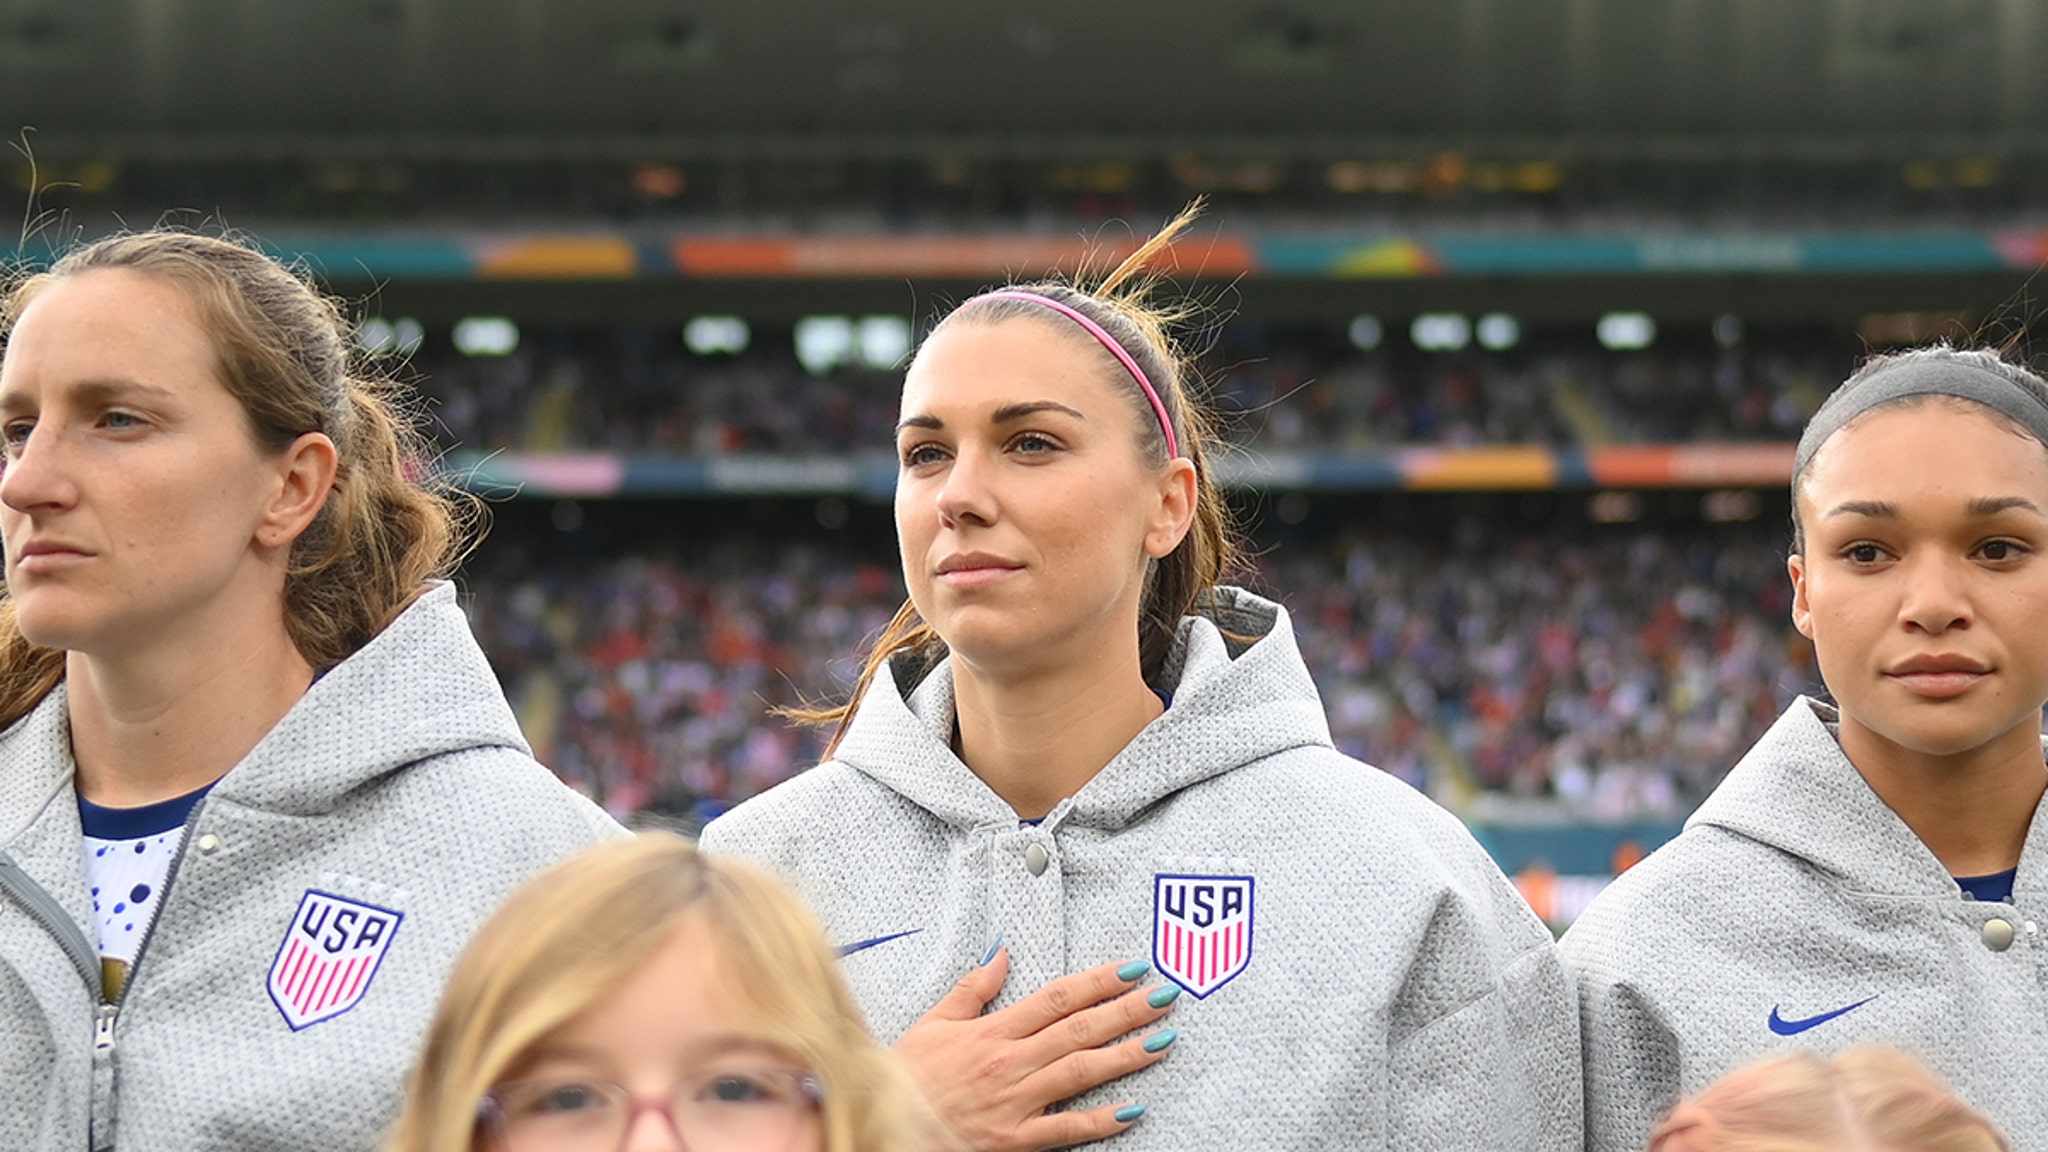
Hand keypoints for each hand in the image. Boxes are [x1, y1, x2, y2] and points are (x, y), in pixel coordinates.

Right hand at [894, 949, 1180, 1150]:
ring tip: (1161, 1041)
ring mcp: (1016, 1101)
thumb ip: (974, 987)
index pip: (1057, 997)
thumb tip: (1003, 950)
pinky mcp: (1016, 1138)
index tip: (1131, 969)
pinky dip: (1101, 1120)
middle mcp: (1010, 1061)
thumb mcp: (935, 1021)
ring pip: (1081, 1072)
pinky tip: (1133, 1109)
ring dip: (1125, 1055)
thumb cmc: (910, 1076)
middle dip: (1127, 1011)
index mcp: (994, 1030)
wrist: (886, 1124)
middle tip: (1165, 996)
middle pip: (1079, 1029)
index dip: (1098, 982)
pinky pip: (1066, 1128)